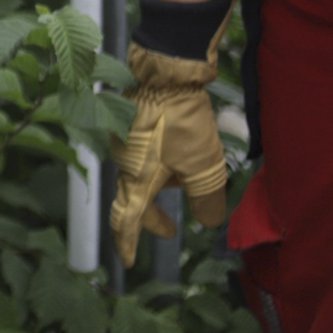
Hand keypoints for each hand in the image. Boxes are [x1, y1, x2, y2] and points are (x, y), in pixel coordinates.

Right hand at [109, 40, 227, 266]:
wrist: (164, 71)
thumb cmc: (180, 122)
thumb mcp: (203, 165)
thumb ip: (207, 200)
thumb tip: (208, 222)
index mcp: (137, 179)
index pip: (127, 220)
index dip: (128, 243)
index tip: (128, 261)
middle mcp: (124, 163)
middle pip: (133, 199)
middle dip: (152, 218)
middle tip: (171, 229)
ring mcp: (124, 141)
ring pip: (140, 174)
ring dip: (160, 185)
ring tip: (188, 178)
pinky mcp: (129, 123)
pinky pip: (142, 153)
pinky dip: (159, 163)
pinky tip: (179, 151)